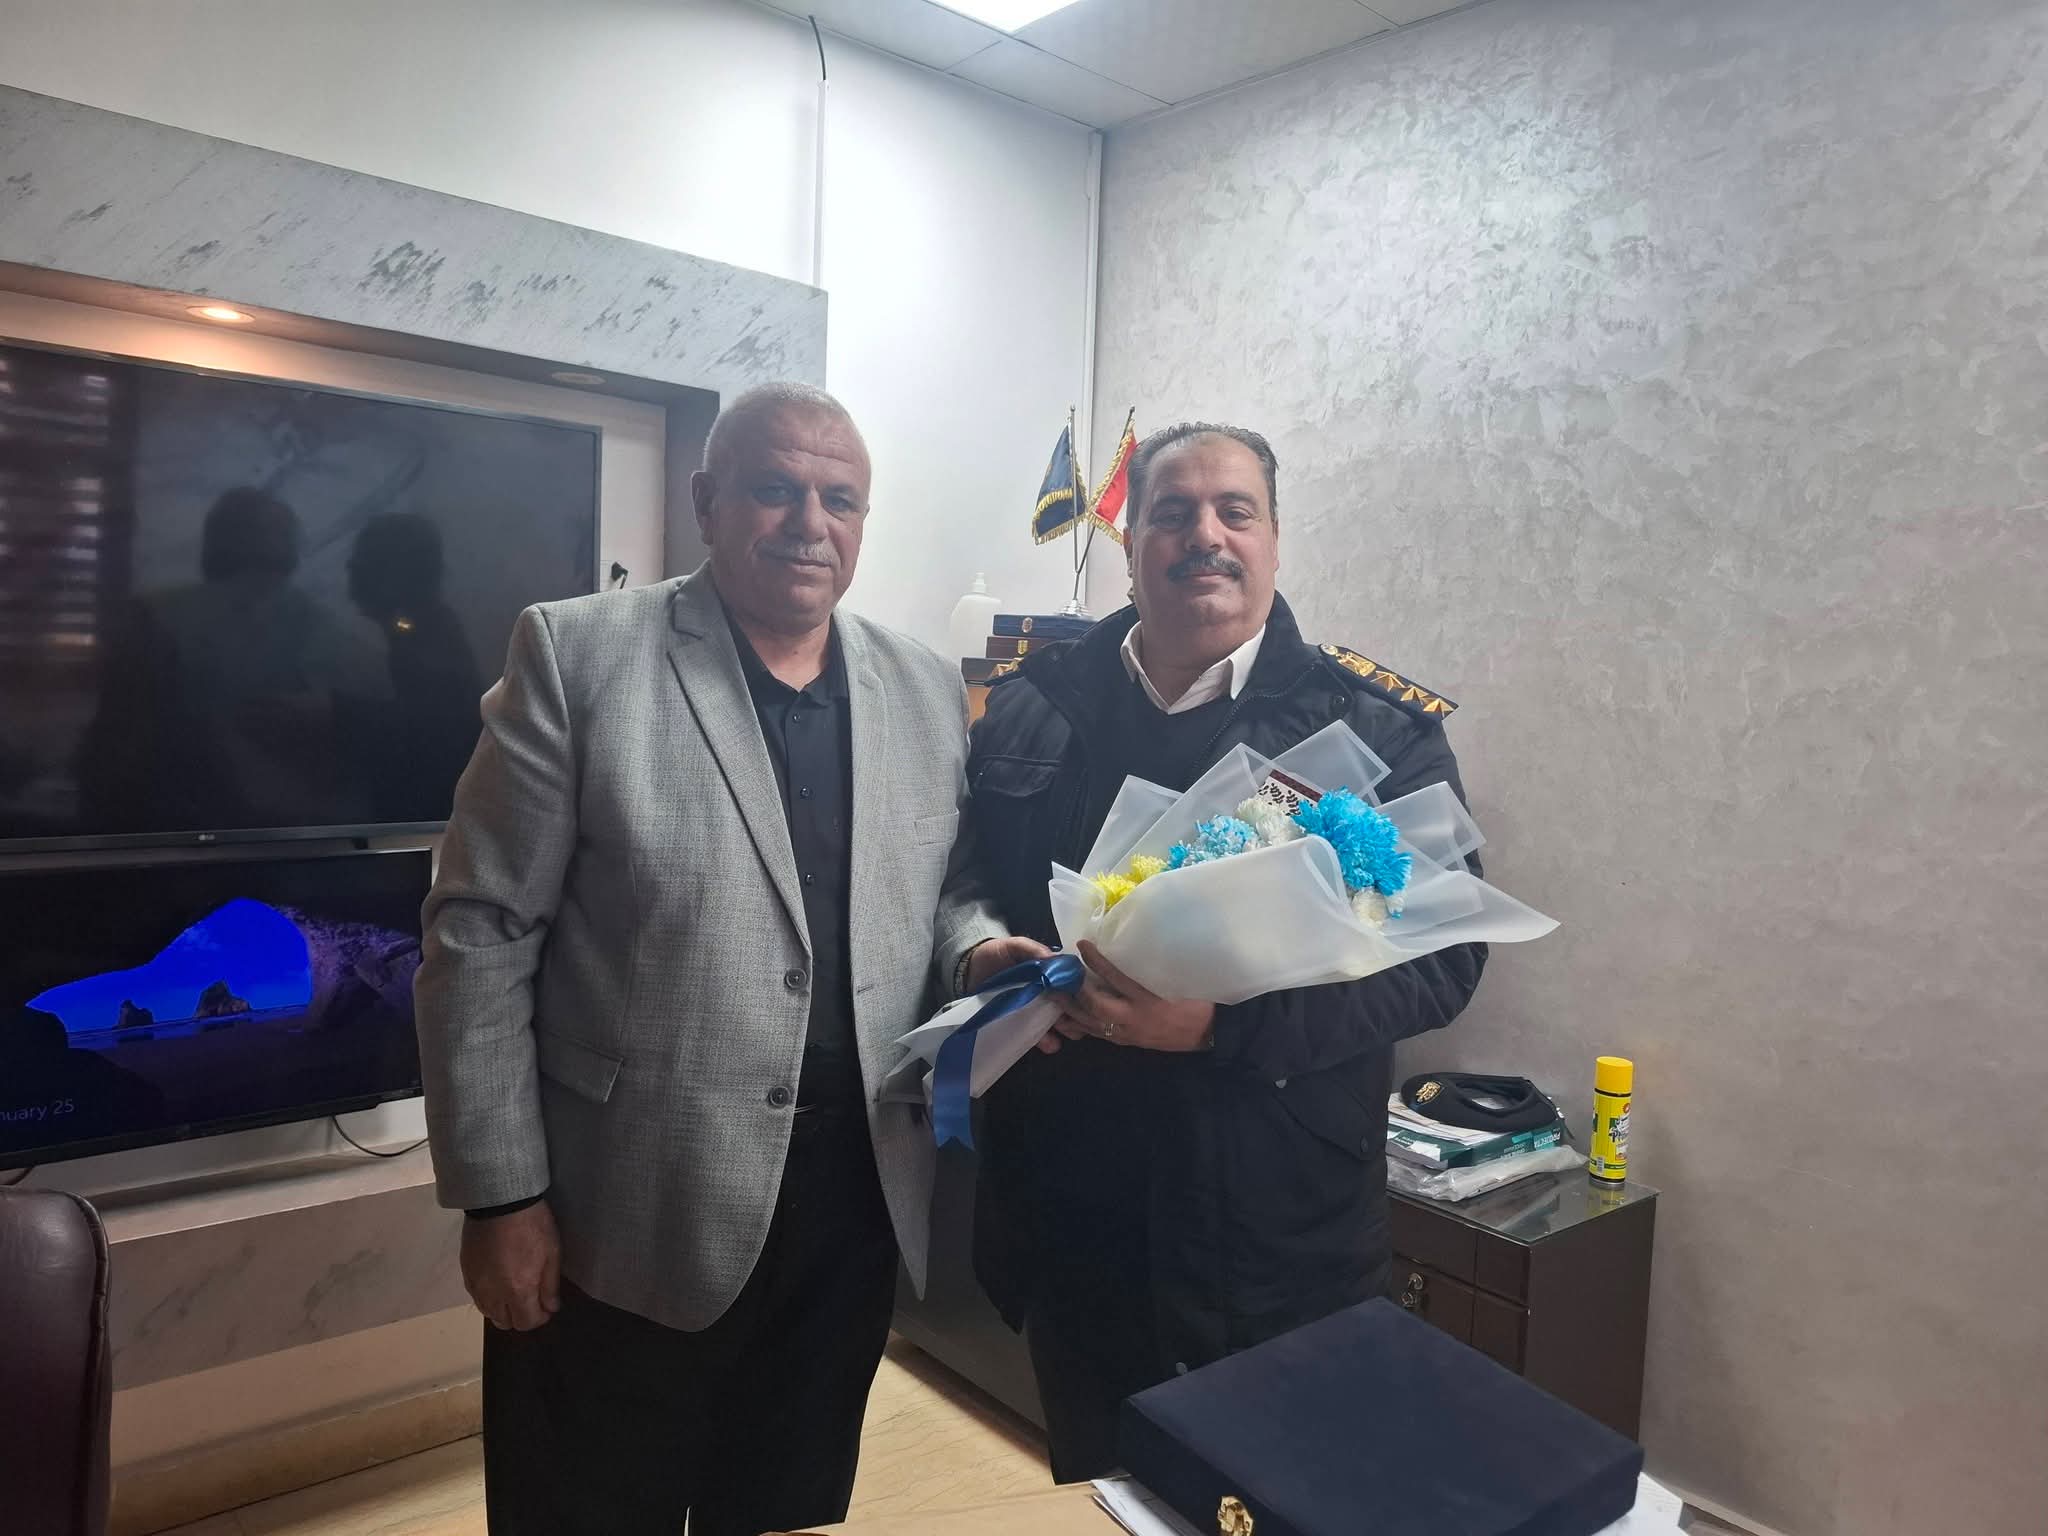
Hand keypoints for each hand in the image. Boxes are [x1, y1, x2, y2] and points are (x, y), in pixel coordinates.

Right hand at [462, 1199, 561, 1330]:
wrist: (500, 1201)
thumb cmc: (532, 1225)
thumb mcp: (552, 1253)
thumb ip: (550, 1286)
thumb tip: (551, 1308)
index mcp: (518, 1290)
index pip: (526, 1323)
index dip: (539, 1318)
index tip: (546, 1307)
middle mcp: (493, 1294)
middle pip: (505, 1322)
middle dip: (521, 1316)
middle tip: (531, 1299)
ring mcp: (476, 1285)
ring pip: (488, 1313)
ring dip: (503, 1309)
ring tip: (514, 1291)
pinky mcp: (466, 1273)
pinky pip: (476, 1298)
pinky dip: (488, 1298)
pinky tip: (497, 1283)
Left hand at [963, 935, 1079, 1056]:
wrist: (967, 972)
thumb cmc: (995, 955)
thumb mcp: (1014, 946)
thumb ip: (1032, 949)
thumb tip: (1055, 959)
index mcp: (1051, 973)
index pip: (1074, 982)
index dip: (1082, 990)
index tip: (1084, 995)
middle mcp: (1049, 992)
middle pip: (1073, 1005)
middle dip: (1077, 1013)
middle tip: (1073, 1014)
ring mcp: (1037, 1010)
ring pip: (1061, 1023)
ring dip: (1066, 1029)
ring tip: (1062, 1030)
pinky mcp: (1023, 1025)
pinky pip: (1039, 1036)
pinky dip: (1048, 1041)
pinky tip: (1050, 1043)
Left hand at [1066, 940, 1215, 1053]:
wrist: (1208, 1033)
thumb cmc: (1196, 1001)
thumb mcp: (1178, 980)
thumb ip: (1153, 966)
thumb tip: (1132, 943)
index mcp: (1149, 999)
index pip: (1116, 978)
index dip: (1097, 961)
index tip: (1083, 944)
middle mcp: (1134, 1018)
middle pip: (1096, 1005)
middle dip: (1074, 990)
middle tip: (1059, 973)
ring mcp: (1128, 1032)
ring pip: (1091, 1023)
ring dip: (1070, 1009)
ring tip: (1054, 994)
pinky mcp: (1126, 1041)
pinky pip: (1097, 1034)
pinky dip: (1080, 1025)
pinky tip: (1067, 1017)